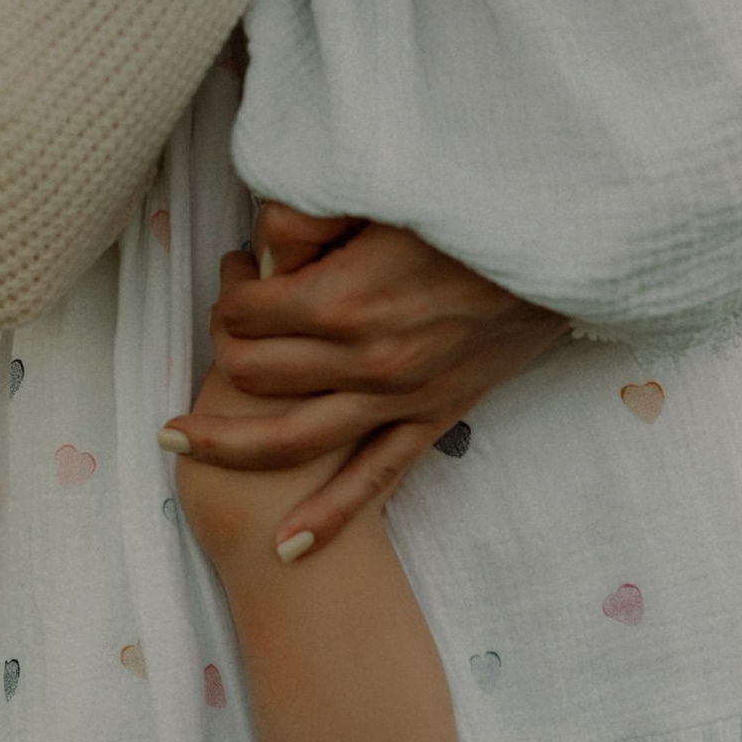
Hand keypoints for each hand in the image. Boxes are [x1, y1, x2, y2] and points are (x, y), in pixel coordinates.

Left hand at [166, 201, 567, 551]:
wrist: (565, 244)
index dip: (228, 292)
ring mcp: (401, 397)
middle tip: (222, 326)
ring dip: (226, 446)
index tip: (234, 273)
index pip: (246, 313)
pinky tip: (287, 548)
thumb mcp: (383, 193)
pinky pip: (374, 478)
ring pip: (291, 441)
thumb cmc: (475, 204)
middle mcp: (366, 360)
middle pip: (256, 372)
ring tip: (176, 443)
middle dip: (224, 348)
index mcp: (345, 300)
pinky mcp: (436, 416)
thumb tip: (260, 243)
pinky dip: (328, 516)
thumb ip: (310, 215)